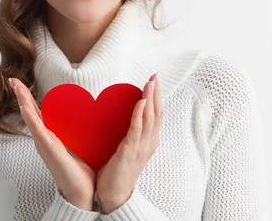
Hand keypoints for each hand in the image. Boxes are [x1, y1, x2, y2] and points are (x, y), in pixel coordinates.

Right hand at [10, 78, 95, 210]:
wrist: (81, 193)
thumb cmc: (80, 171)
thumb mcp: (77, 145)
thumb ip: (75, 132)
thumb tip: (85, 116)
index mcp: (50, 137)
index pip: (37, 113)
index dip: (28, 98)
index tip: (21, 83)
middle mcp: (44, 139)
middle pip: (29, 112)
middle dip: (21, 95)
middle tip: (13, 78)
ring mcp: (44, 144)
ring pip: (31, 118)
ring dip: (23, 101)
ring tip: (16, 86)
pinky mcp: (49, 150)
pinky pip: (38, 131)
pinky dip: (30, 118)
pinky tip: (24, 108)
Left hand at [95, 73, 163, 213]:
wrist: (114, 194)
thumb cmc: (118, 170)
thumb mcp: (129, 148)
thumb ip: (132, 132)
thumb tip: (129, 114)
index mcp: (150, 141)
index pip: (157, 114)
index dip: (157, 96)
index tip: (154, 79)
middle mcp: (149, 143)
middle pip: (157, 113)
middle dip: (156, 93)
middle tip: (155, 75)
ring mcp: (141, 148)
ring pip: (150, 119)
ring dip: (150, 99)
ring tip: (149, 83)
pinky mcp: (130, 153)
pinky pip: (137, 131)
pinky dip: (140, 115)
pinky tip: (140, 102)